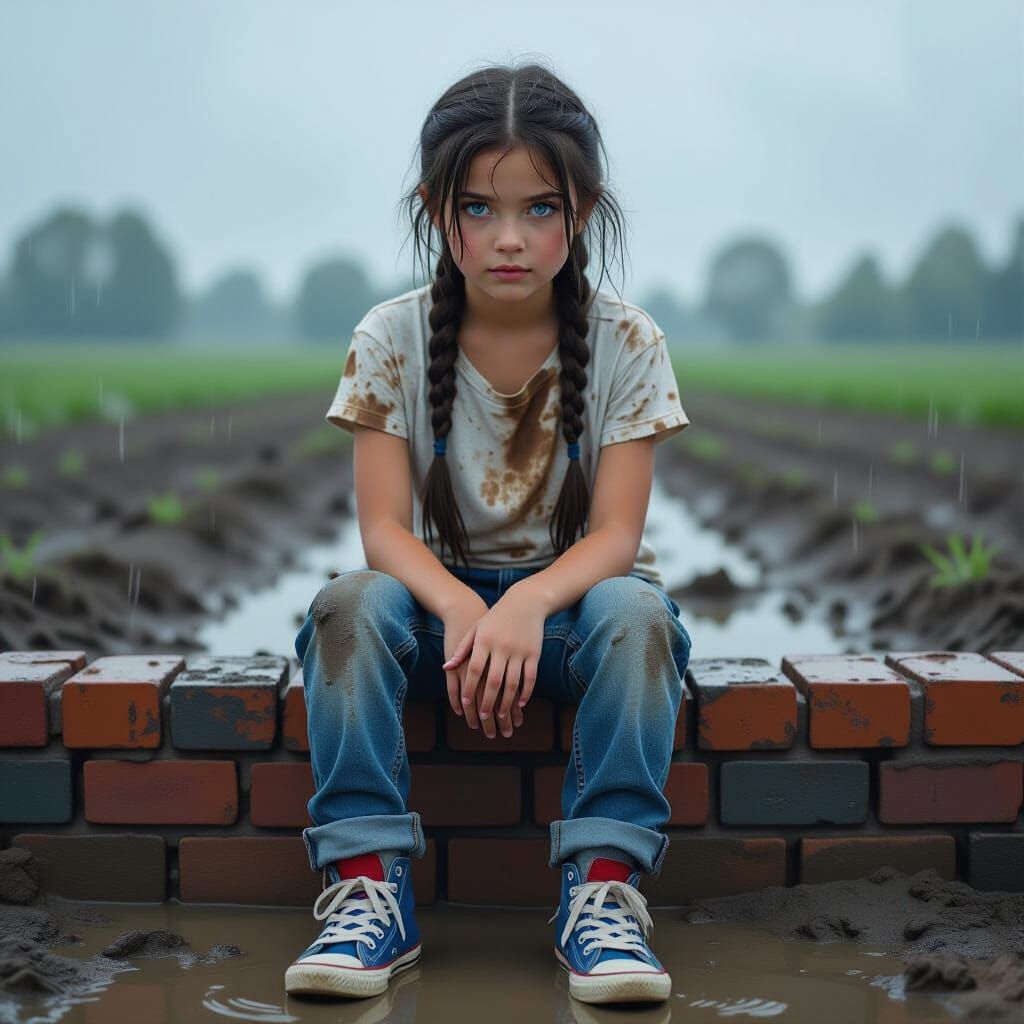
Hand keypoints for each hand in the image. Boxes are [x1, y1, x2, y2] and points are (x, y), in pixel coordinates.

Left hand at [442, 582, 544, 737]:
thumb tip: (446, 668)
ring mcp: (520, 651)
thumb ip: (462, 649)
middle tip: (483, 717)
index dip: (470, 688)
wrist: (525, 602)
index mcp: (485, 640)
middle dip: (488, 701)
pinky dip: (526, 692)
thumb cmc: (496, 617)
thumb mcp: (476, 628)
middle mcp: (502, 647)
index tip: (466, 705)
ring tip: (501, 716)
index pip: (475, 669)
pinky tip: (520, 704)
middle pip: (494, 680)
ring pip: (513, 683)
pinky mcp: (534, 653)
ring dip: (507, 702)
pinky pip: (530, 677)